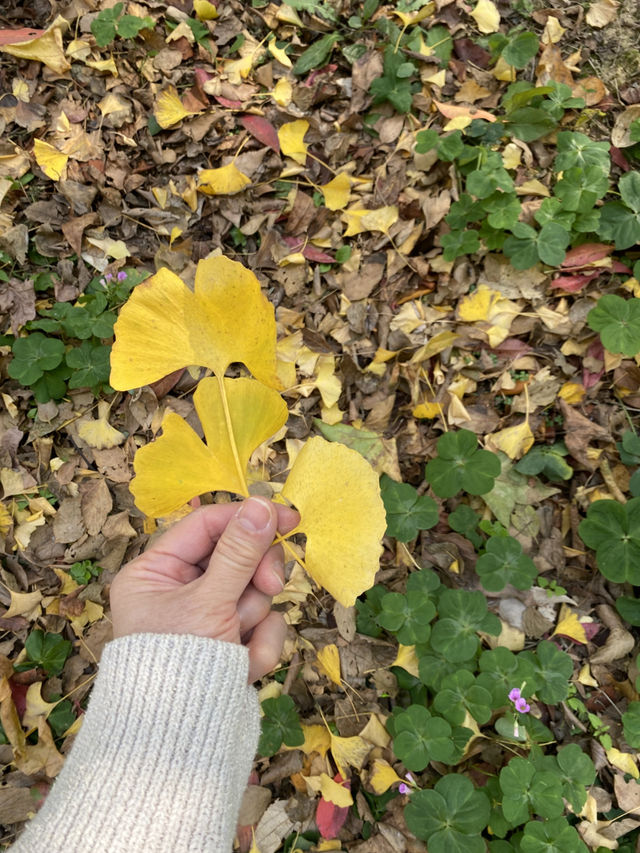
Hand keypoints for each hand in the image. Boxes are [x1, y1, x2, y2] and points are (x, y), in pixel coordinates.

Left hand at [110, 498, 298, 681]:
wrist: (180, 743)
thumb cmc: (179, 664)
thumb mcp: (209, 602)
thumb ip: (239, 553)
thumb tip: (264, 504)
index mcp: (154, 572)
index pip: (207, 526)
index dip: (247, 518)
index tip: (288, 517)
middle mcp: (178, 590)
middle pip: (236, 557)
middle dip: (255, 577)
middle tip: (269, 588)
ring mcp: (206, 618)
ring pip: (252, 593)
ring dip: (253, 618)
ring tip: (237, 645)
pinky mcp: (228, 643)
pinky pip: (259, 625)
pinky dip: (258, 644)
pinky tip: (244, 665)